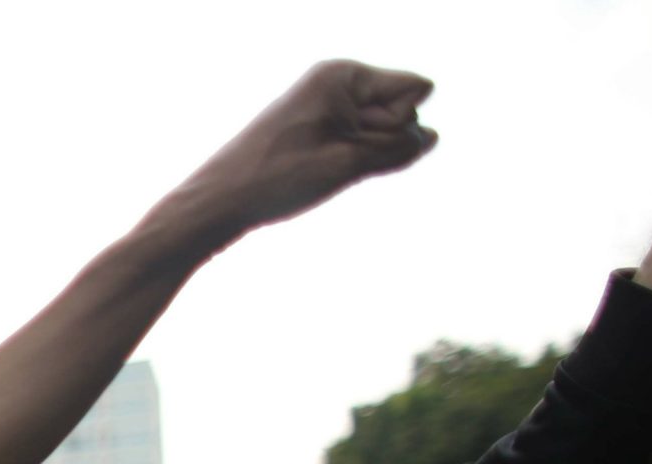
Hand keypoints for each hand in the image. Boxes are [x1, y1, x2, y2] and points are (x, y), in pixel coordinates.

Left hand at [177, 60, 437, 237]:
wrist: (219, 202)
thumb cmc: (277, 180)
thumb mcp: (348, 165)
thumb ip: (400, 148)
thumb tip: (432, 136)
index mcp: (344, 73)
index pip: (416, 89)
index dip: (398, 124)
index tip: (351, 140)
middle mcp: (337, 81)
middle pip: (401, 110)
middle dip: (381, 141)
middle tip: (329, 160)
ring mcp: (328, 105)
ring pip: (381, 133)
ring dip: (365, 157)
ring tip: (319, 168)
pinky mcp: (319, 129)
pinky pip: (360, 145)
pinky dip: (351, 163)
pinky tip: (318, 173)